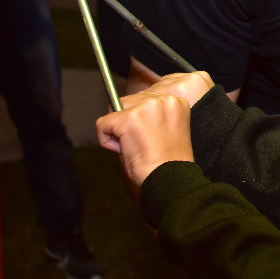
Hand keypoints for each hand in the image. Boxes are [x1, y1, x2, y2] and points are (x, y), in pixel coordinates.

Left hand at [96, 73, 211, 188]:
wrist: (169, 179)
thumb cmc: (168, 162)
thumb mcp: (167, 128)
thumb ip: (152, 115)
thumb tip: (125, 108)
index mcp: (176, 101)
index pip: (145, 99)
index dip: (142, 119)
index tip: (149, 136)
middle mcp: (162, 99)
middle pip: (129, 101)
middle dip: (128, 121)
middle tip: (143, 143)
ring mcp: (144, 108)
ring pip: (115, 110)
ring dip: (118, 129)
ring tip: (136, 146)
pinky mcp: (127, 119)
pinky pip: (102, 124)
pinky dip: (107, 141)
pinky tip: (126, 150)